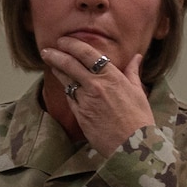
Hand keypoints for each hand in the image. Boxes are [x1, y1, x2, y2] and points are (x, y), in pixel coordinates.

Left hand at [42, 39, 156, 156]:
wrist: (132, 145)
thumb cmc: (139, 119)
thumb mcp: (138, 92)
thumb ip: (133, 72)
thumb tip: (136, 58)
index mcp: (112, 76)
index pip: (88, 54)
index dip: (72, 45)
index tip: (63, 41)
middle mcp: (96, 85)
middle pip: (70, 64)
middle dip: (56, 54)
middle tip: (47, 49)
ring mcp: (86, 100)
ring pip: (66, 80)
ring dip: (56, 69)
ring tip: (49, 61)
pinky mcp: (80, 114)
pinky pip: (69, 97)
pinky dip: (65, 88)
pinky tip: (62, 84)